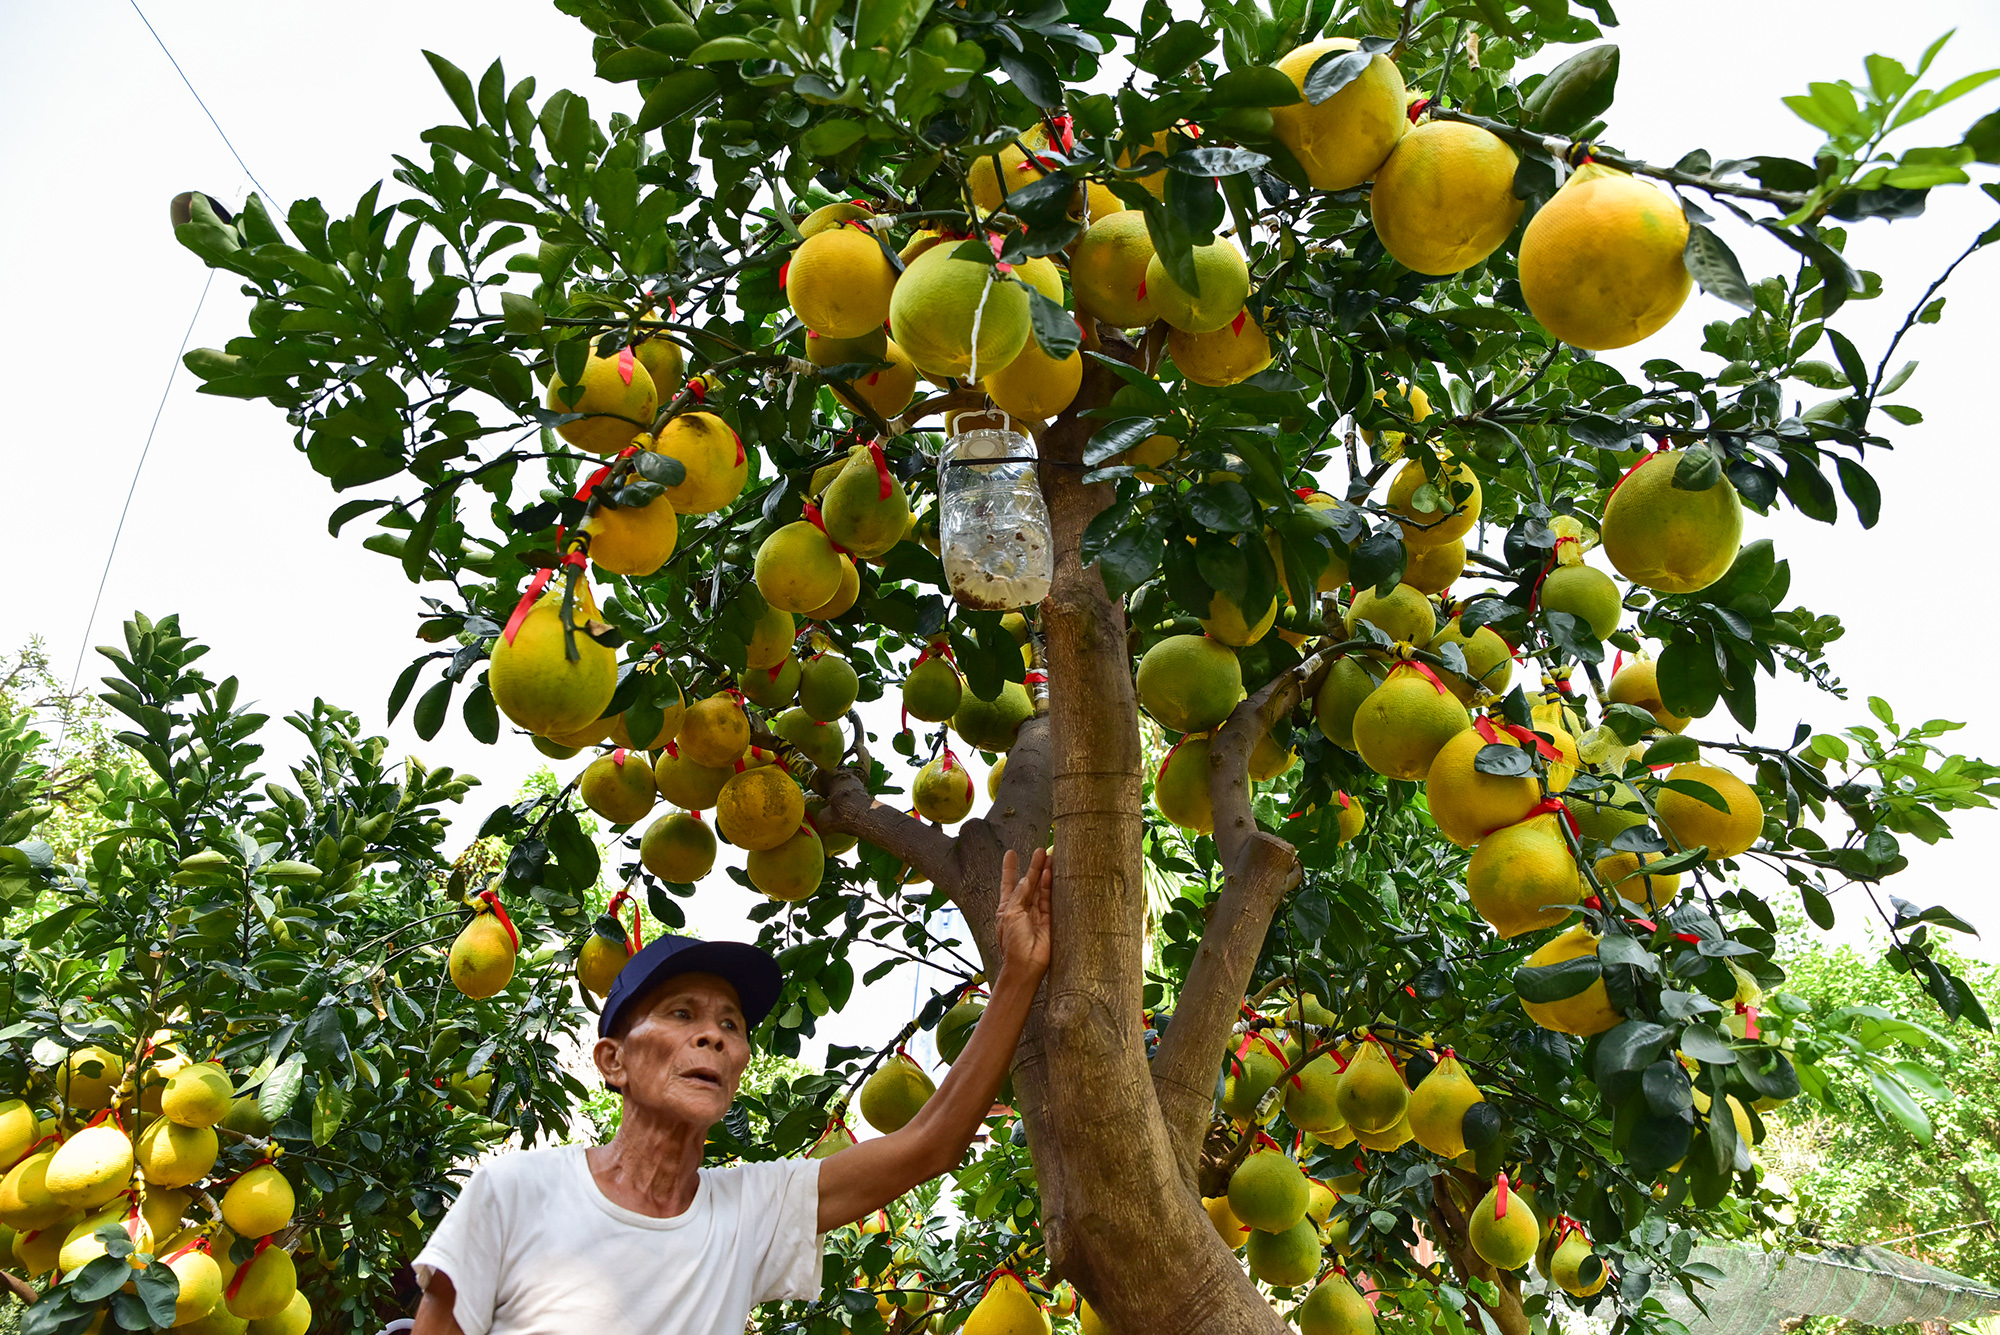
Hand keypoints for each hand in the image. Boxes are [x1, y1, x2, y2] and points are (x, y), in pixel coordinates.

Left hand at [995, 847, 1051, 981]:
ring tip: (1049, 857)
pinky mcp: (1049, 920)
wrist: (1026, 965)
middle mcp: (1021, 910)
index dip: (1010, 869)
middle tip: (1040, 851)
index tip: (1011, 854)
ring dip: (1044, 874)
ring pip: (1040, 889)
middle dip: (1033, 868)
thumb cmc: (1013, 944)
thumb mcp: (1011, 913)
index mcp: (1007, 909)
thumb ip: (1020, 895)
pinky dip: (1050, 886)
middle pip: (1028, 884)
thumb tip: (1027, 879)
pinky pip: (1049, 899)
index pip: (1009, 884)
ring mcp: (1036, 915)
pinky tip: (1051, 874)